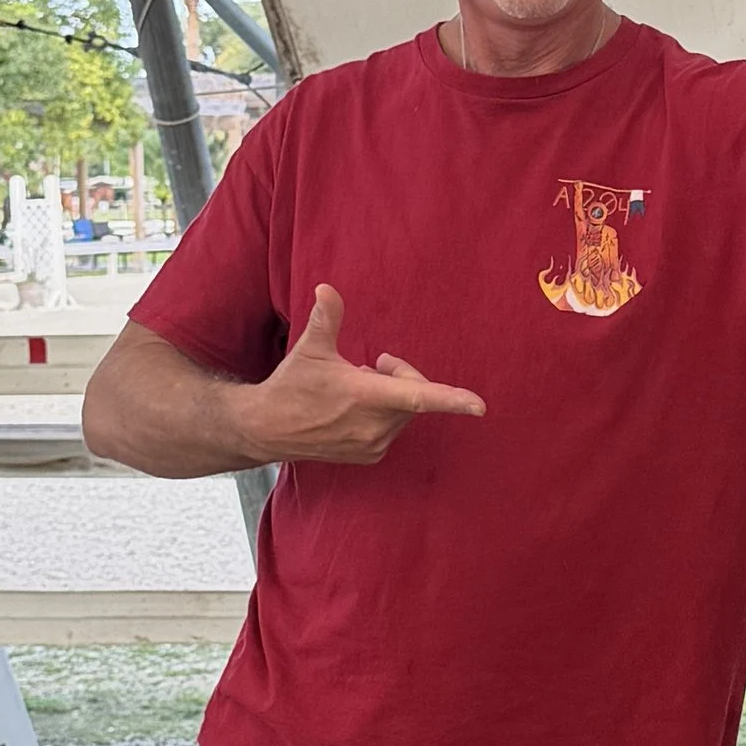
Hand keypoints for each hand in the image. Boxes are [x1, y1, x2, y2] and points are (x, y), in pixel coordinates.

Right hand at [236, 283, 484, 464]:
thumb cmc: (290, 386)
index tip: (480, 406)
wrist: (266, 430)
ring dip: (392, 396)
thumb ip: (327, 318)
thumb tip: (328, 289)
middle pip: (413, 394)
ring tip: (357, 389)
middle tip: (371, 364)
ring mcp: (373, 444)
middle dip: (400, 376)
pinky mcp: (370, 456)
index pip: (419, 398)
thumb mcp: (310, 349)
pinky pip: (394, 429)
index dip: (453, 400)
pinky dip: (384, 415)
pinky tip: (355, 410)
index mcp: (366, 396)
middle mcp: (374, 426)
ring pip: (405, 412)